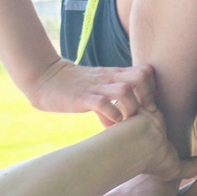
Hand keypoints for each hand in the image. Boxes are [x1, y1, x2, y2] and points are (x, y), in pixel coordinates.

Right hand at [26, 58, 154, 125]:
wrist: (44, 79)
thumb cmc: (74, 86)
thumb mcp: (97, 89)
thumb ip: (111, 102)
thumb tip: (118, 123)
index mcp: (115, 74)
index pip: (146, 71)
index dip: (152, 88)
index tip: (147, 106)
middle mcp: (109, 78)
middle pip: (142, 76)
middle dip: (148, 96)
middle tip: (142, 113)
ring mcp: (96, 87)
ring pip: (126, 89)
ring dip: (131, 107)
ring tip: (126, 120)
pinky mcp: (82, 97)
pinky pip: (103, 103)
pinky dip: (112, 114)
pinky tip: (110, 123)